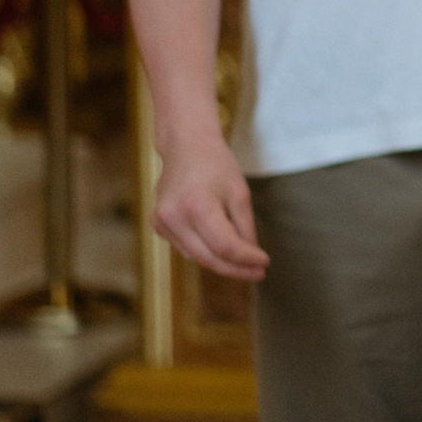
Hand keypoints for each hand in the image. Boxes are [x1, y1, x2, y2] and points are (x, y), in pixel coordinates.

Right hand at [151, 123, 268, 281]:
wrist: (185, 146)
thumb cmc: (216, 165)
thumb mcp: (240, 193)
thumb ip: (245, 227)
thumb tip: (251, 258)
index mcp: (196, 206)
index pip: (224, 246)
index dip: (246, 259)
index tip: (264, 263)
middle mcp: (174, 218)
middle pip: (208, 258)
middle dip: (236, 269)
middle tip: (257, 274)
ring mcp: (162, 223)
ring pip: (196, 257)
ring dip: (221, 263)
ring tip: (244, 262)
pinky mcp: (157, 225)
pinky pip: (186, 248)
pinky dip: (205, 251)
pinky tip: (220, 246)